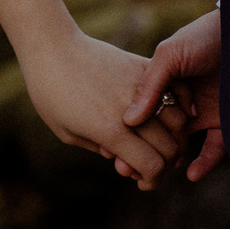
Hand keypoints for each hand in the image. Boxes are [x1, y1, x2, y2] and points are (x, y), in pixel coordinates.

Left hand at [21, 28, 186, 189]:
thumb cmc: (50, 93)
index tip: (142, 181)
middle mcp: (130, 110)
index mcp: (110, 130)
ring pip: (179, 121)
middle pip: (170, 148)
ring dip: (174, 137)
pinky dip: (178, 107)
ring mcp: (139, 86)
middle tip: (153, 165)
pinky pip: (174, 90)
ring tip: (161, 142)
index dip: (152, 180)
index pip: (152, 166)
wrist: (52, 47)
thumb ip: (101, 148)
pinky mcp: (141, 66)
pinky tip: (166, 115)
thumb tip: (125, 159)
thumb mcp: (68, 133)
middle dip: (166, 164)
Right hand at [124, 10, 225, 181]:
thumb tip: (129, 120)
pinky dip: (203, 163)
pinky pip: (214, 148)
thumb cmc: (203, 37)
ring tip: (152, 177)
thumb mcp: (169, 55)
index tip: (110, 151)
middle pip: (157, 135)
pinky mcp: (225, 122)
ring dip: (167, 162)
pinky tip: (191, 173)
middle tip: (126, 171)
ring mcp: (202, 113)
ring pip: (180, 146)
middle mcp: (181, 102)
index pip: (140, 116)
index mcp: (163, 86)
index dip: (126, 134)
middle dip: (141, 154)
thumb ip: (150, 85)